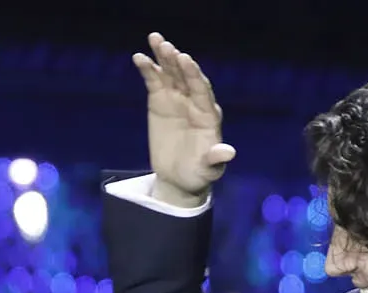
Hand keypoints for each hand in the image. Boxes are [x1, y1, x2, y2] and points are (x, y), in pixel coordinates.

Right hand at [132, 31, 236, 207]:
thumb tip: (228, 152)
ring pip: (171, 73)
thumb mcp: (208, 170)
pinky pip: (154, 81)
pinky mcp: (160, 101)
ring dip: (163, 57)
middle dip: (177, 61)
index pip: (201, 90)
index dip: (193, 75)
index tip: (185, 59)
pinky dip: (148, 69)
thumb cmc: (198, 174)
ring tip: (155, 39)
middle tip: (167, 46)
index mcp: (208, 114)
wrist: (179, 178)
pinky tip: (139, 57)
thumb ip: (216, 159)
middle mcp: (194, 101)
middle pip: (186, 76)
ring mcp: (177, 99)